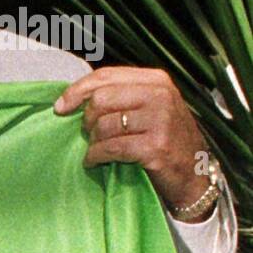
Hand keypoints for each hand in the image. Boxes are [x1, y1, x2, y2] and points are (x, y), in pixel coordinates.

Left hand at [54, 67, 211, 216]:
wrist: (193, 175)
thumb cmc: (162, 139)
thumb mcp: (148, 108)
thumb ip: (119, 96)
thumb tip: (70, 98)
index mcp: (155, 81)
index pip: (105, 76)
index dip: (77, 91)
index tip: (60, 107)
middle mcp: (160, 96)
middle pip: (101, 99)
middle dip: (88, 120)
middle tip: (91, 134)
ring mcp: (160, 120)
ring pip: (103, 125)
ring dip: (93, 142)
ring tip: (98, 149)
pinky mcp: (156, 146)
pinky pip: (110, 148)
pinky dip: (95, 157)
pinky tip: (95, 161)